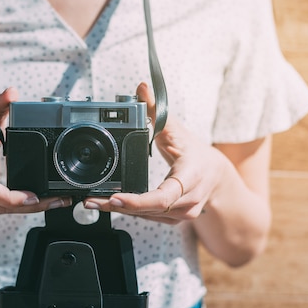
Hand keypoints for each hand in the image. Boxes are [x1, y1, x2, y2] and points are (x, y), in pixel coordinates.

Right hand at [0, 87, 70, 215]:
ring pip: (4, 211)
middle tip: (59, 199)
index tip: (33, 196)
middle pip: (2, 204)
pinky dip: (21, 209)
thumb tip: (12, 92)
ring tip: (58, 201)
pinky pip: (1, 213)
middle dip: (34, 205)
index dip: (11, 196)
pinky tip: (40, 204)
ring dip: (32, 209)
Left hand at [83, 82, 226, 222]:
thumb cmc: (195, 153)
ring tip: (93, 202)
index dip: (138, 201)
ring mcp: (182, 214)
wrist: (216, 177)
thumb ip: (156, 109)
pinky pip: (149, 218)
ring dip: (119, 211)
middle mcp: (188, 200)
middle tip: (91, 201)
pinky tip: (111, 205)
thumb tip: (142, 87)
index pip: (164, 195)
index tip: (116, 198)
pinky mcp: (173, 220)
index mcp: (190, 178)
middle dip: (117, 206)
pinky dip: (129, 212)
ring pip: (147, 216)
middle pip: (149, 209)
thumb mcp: (177, 130)